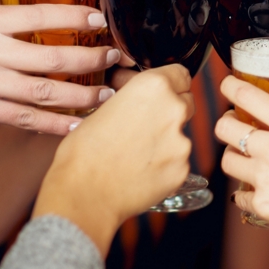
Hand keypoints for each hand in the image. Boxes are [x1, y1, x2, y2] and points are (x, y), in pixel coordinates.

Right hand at [0, 4, 124, 134]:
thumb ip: (6, 22)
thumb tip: (53, 21)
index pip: (40, 15)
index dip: (76, 17)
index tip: (101, 19)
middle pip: (52, 57)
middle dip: (91, 59)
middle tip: (116, 58)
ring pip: (44, 92)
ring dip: (81, 95)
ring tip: (107, 93)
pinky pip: (24, 119)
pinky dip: (54, 125)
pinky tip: (78, 126)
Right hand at [34, 64, 193, 253]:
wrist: (83, 194)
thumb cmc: (83, 152)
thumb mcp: (102, 107)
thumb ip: (131, 95)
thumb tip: (134, 88)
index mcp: (153, 87)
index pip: (180, 74)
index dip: (170, 84)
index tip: (163, 92)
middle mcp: (174, 109)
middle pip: (186, 102)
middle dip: (170, 111)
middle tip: (143, 126)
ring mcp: (181, 141)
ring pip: (181, 134)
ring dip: (167, 140)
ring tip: (136, 154)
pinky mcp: (183, 169)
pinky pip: (179, 162)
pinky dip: (165, 165)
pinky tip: (141, 171)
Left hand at [214, 76, 268, 253]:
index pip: (247, 96)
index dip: (231, 86)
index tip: (228, 84)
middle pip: (224, 128)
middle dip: (225, 123)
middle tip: (234, 125)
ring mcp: (263, 178)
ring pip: (226, 161)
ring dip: (233, 157)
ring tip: (243, 158)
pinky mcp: (261, 204)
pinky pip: (239, 197)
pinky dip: (244, 195)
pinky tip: (254, 193)